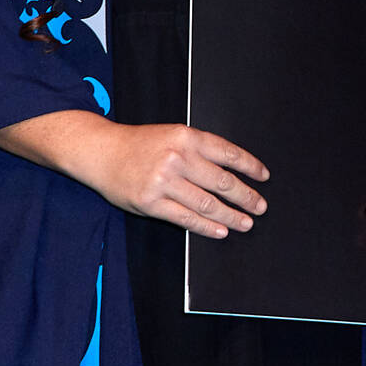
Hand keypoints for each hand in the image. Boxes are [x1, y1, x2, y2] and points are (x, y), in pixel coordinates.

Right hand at [82, 123, 268, 238]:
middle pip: (222, 182)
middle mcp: (177, 158)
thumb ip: (198, 149)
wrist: (102, 152)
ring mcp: (164, 182)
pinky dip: (207, 227)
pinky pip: (186, 218)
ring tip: (246, 222)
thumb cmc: (140, 144)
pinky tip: (221, 230)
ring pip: (207, 203)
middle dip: (246, 196)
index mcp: (186, 137)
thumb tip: (232, 169)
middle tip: (261, 205)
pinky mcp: (151, 203)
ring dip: (231, 215)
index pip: (228, 153)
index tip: (264, 177)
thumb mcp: (172, 134)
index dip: (250, 166)